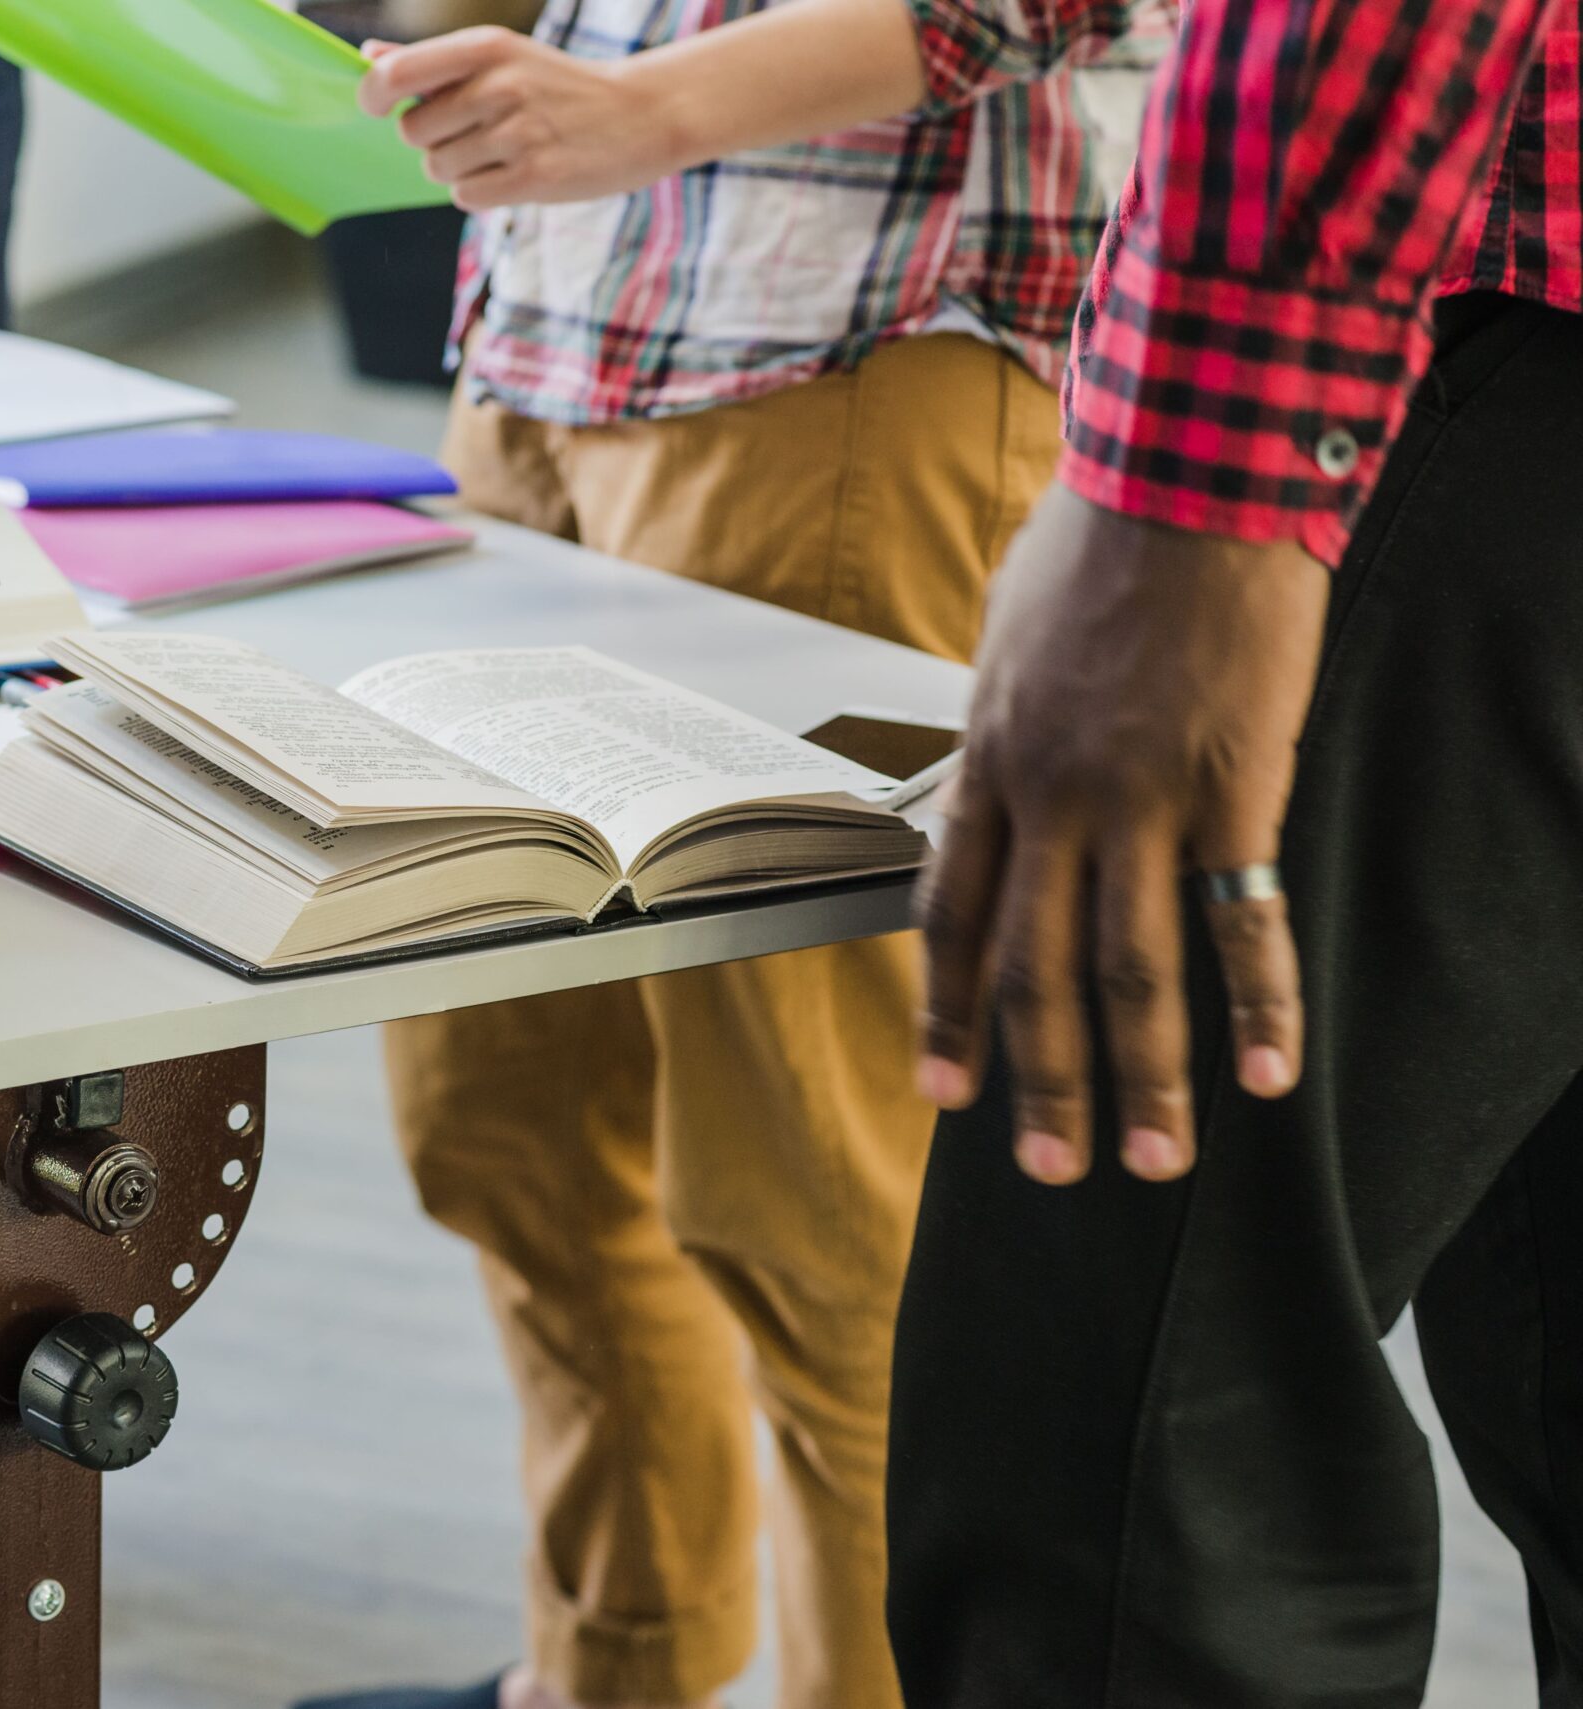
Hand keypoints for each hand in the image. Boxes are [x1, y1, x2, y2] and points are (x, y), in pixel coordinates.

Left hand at [358, 28, 692, 209]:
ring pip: (438, 167)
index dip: (372, 97)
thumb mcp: (501, 56)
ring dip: (458, 167)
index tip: (378, 106)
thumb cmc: (557, 86)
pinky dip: (479, 191)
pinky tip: (511, 172)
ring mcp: (518, 133)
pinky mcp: (534, 177)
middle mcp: (500, 86)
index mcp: (485, 47)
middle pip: (412, 132)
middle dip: (431, 138)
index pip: (396, 76)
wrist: (640, 115)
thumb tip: (370, 56)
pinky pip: (467, 195)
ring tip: (500, 150)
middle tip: (472, 131)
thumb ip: (433, 61)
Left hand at [915, 485, 1329, 1184]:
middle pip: (1032, 969)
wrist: (1182, 472)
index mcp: (986, 762)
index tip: (948, 1090)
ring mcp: (1138, 801)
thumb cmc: (1097, 538)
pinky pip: (1242, 919)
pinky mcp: (1232, 788)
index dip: (946, 1013)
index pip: (949, 916)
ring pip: (1128, 971)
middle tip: (1047, 1168)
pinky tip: (1269, 1072)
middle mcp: (1049, 799)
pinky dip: (1258, 1003)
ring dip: (1137, 1079)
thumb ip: (1000, 723)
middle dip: (1036, 1080)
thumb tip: (996, 771)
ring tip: (1148, 1160)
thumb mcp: (1004, 634)